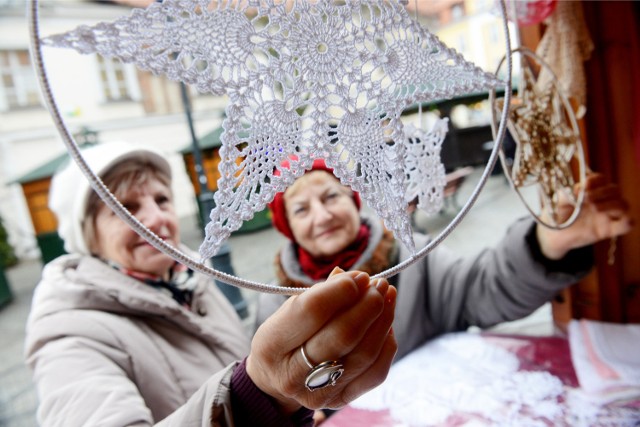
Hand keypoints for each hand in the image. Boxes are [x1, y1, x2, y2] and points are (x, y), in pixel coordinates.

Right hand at [246, 269, 396, 413]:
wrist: (277, 380)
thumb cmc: (285, 336)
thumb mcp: (288, 311)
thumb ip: (321, 294)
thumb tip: (355, 278)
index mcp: (272, 345)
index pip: (312, 311)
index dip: (341, 290)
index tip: (360, 276)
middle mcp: (293, 374)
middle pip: (343, 335)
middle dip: (368, 304)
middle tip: (378, 285)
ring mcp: (319, 392)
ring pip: (364, 354)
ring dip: (382, 320)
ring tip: (387, 297)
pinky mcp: (341, 400)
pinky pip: (375, 373)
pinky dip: (386, 345)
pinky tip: (386, 326)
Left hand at [536, 173, 632, 259]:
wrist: (554, 236)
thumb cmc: (556, 216)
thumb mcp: (557, 203)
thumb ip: (567, 195)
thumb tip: (579, 189)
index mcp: (589, 191)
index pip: (601, 179)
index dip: (596, 180)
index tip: (585, 185)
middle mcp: (601, 200)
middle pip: (614, 190)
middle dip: (603, 192)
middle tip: (588, 199)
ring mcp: (607, 215)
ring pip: (623, 205)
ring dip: (612, 205)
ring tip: (595, 209)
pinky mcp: (609, 229)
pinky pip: (627, 224)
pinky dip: (627, 222)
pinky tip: (616, 221)